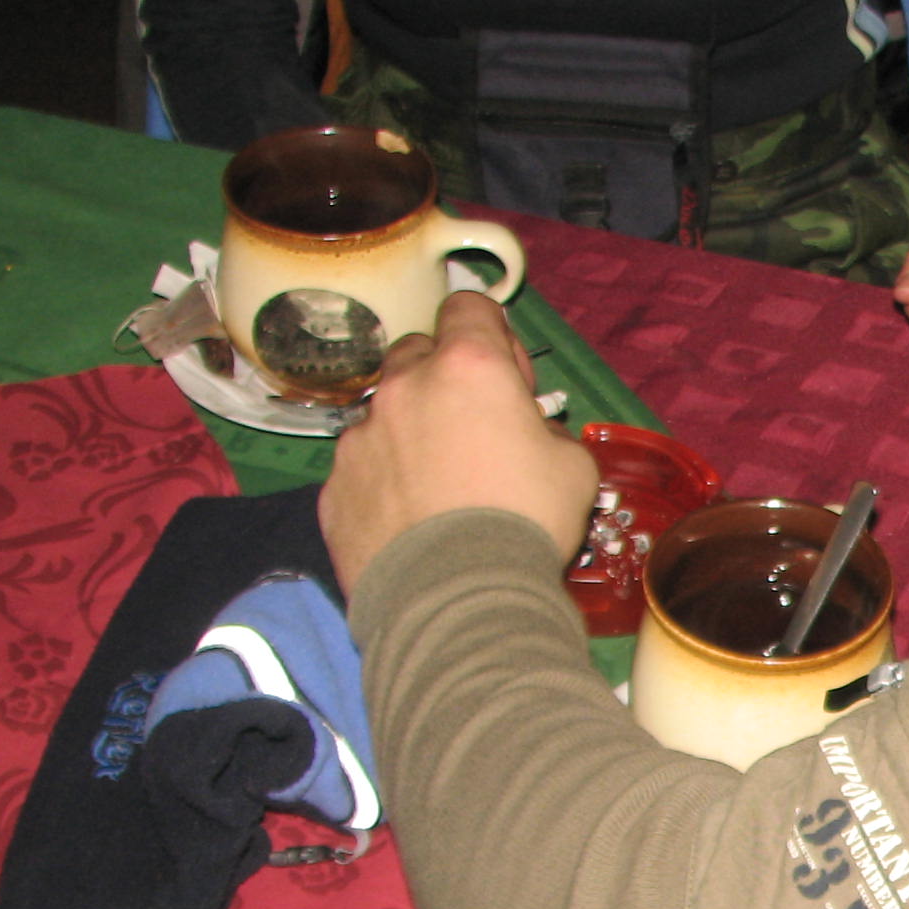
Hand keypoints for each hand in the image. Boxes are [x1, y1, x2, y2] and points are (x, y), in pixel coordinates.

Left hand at [319, 290, 598, 593]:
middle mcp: (404, 387)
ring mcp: (360, 437)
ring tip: (437, 487)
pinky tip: (411, 523)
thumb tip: (530, 435)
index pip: (469, 306)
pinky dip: (383, 483)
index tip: (508, 379)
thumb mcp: (575, 467)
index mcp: (469, 367)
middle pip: (417, 352)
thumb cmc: (528, 523)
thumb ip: (545, 430)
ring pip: (384, 413)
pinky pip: (362, 467)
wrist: (459, 601)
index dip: (492, 336)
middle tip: (472, 431)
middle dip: (443, 379)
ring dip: (409, 433)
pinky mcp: (333, 486)